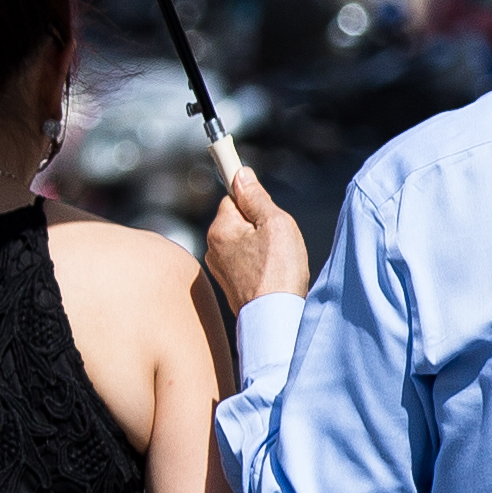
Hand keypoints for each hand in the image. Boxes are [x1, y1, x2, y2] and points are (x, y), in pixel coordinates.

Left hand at [202, 160, 310, 307]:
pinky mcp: (230, 284)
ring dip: (260, 244)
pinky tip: (272, 273)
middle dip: (259, 224)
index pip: (233, 197)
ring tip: (277, 260)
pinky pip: (245, 261)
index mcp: (220, 229)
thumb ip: (256, 197)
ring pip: (243, 241)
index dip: (250, 195)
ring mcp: (220, 268)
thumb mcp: (274, 223)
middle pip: (238, 220)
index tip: (256, 193)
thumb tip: (241, 174)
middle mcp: (213, 247)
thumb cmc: (278, 271)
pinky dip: (260, 263)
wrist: (275, 318)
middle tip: (277, 239)